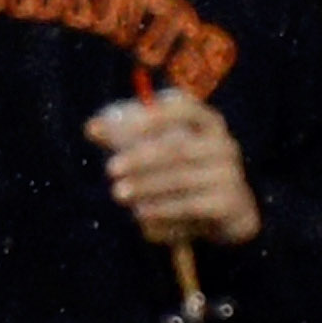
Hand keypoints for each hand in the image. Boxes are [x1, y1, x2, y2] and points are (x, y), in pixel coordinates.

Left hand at [88, 91, 259, 244]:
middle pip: (178, 149)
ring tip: (119, 193)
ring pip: (181, 179)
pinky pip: (190, 207)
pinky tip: (141, 214)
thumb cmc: (186, 172)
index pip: (185, 108)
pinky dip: (162, 211)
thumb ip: (127, 137)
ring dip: (145, 187)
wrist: (230, 212)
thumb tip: (91, 128)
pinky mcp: (229, 204)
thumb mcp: (161, 150)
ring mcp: (230, 175)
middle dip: (140, 159)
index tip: (129, 125)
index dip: (157, 114)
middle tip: (110, 170)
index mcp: (207, 123)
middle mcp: (224, 145)